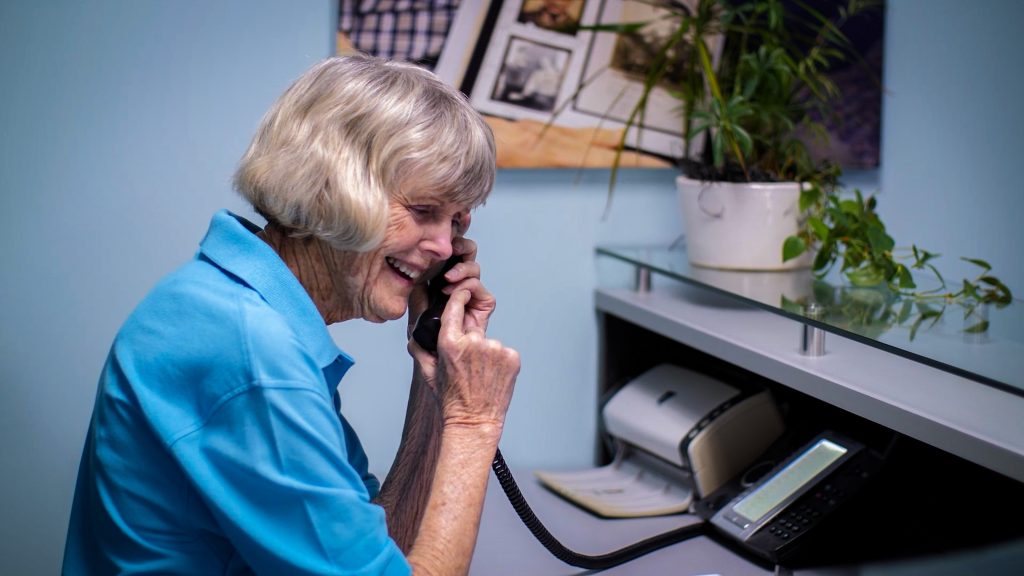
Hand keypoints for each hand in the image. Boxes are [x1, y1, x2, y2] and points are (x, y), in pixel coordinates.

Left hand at [407, 236, 497, 382]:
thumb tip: (417, 275)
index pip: (447, 256)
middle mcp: (457, 285)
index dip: (448, 245)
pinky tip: (454, 293)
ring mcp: (471, 295)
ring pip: (473, 268)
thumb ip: (416, 296)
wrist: (444, 365)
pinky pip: (480, 289)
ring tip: (447, 280)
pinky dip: (468, 286)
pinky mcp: (482, 306)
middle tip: (452, 248)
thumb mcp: (414, 316)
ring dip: (461, 270)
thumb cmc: (427, 345)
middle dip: (461, 247)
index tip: (440, 241)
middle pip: (466, 254)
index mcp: (439, 282)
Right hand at [433, 289, 519, 429]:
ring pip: (489, 343)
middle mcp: (473, 342)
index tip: (462, 292)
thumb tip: (414, 331)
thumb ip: (419, 347)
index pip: (455, 306)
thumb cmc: (449, 400)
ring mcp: (495, 349)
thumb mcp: (428, 372)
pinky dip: (500, 361)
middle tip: (468, 365)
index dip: (459, 297)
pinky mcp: (512, 357)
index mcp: (450, 343)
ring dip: (486, 354)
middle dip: (470, 341)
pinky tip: (492, 377)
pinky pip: (504, 352)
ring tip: (480, 376)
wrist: (474, 422)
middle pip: (472, 329)